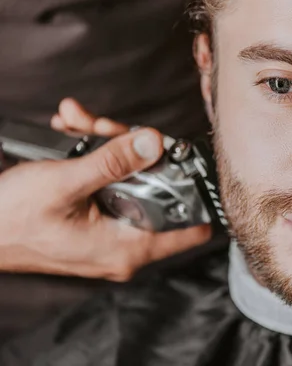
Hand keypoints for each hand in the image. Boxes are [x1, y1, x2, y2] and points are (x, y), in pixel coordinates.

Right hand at [0, 98, 210, 280]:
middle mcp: (123, 244)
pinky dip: (93, 155)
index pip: (190, 228)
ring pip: (129, 179)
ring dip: (107, 144)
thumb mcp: (66, 183)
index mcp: (127, 248)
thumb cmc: (10, 218)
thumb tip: (155, 143)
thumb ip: (114, 162)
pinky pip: (107, 183)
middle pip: (155, 188)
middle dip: (133, 151)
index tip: (187, 160)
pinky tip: (72, 131)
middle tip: (107, 127)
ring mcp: (109, 231)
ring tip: (78, 121)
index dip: (196, 193)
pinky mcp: (94, 219)